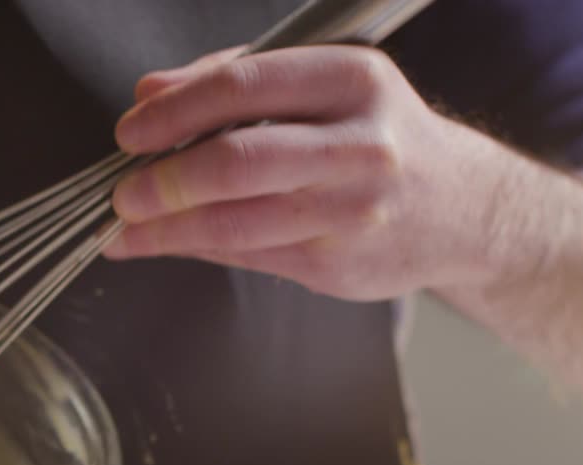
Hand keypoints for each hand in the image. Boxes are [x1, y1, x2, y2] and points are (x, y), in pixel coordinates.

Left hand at [106, 45, 523, 300]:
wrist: (461, 209)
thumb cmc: (373, 136)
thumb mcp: (321, 87)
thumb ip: (234, 83)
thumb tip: (148, 92)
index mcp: (351, 80)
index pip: (243, 86)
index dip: (174, 111)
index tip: (129, 131)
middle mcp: (360, 145)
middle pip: (238, 162)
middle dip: (163, 180)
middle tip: (121, 193)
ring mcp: (352, 212)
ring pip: (236, 223)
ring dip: (164, 230)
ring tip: (123, 229)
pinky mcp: (338, 266)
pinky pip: (247, 256)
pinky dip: (193, 250)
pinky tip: (161, 243)